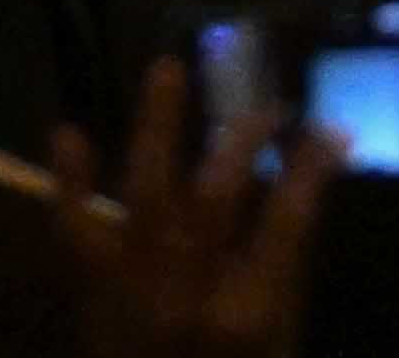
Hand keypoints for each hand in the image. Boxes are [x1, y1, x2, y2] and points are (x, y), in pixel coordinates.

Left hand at [53, 50, 328, 357]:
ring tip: (167, 68)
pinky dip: (68, 184)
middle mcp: (190, 295)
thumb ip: (284, 277)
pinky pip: (74, 233)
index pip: (288, 220)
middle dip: (243, 137)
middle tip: (266, 105)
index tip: (331, 130)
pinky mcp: (92, 294)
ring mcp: (134, 290)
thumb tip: (300, 196)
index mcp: (248, 315)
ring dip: (156, 126)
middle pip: (217, 195)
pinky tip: (67, 132)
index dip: (313, 169)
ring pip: (146, 192)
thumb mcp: (278, 344)